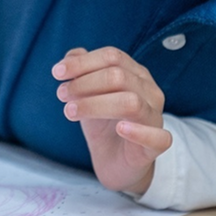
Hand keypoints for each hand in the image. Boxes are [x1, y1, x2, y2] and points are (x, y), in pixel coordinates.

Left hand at [53, 46, 172, 194]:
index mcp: (135, 74)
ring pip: (132, 103)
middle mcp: (150, 92)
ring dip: (96, 105)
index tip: (57, 73)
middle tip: (62, 95)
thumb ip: (81, 71)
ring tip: (71, 111)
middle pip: (119, 77)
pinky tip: (120, 128)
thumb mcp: (87, 94)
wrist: (113, 161)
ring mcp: (155, 117)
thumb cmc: (103, 122)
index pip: (112, 57)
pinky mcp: (156, 145)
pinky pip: (158, 136)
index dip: (83, 63)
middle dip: (85, 83)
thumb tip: (71, 55)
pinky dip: (139, 132)